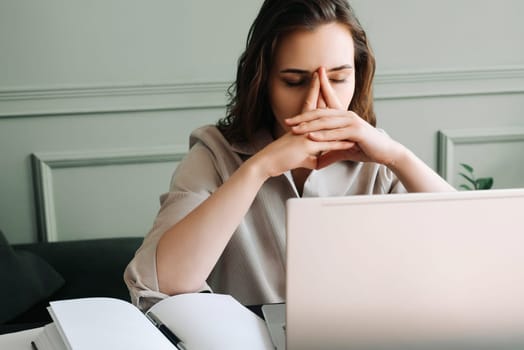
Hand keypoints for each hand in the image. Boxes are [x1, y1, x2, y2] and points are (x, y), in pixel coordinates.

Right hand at [252, 71, 353, 177]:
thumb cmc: (281, 160)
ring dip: (337, 115)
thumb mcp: (300, 158)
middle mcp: (304, 127)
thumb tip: (320, 160)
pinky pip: (328, 144)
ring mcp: (306, 135)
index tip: (318, 80)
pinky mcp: (307, 146)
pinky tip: (350, 142)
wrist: (267, 163)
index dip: (314, 92)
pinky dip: (340, 144)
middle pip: (316, 106)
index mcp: (302, 127)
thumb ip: (311, 156)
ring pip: (325, 123)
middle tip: (322, 73)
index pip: (309, 106)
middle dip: (320, 90)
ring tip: (344, 102)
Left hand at [285, 67, 403, 168]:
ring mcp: (352, 121)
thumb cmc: (366, 149)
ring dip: (308, 125)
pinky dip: (323, 135)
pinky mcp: (356, 131)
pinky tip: (312, 137)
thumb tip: (318, 163)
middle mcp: (346, 115)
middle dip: (302, 117)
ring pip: (325, 122)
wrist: (386, 152)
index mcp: (343, 116)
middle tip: (287, 121)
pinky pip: (336, 133)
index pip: (323, 108)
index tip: (293, 111)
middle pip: (320, 113)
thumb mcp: (344, 150)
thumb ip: (330, 153)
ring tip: (294, 129)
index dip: (306, 108)